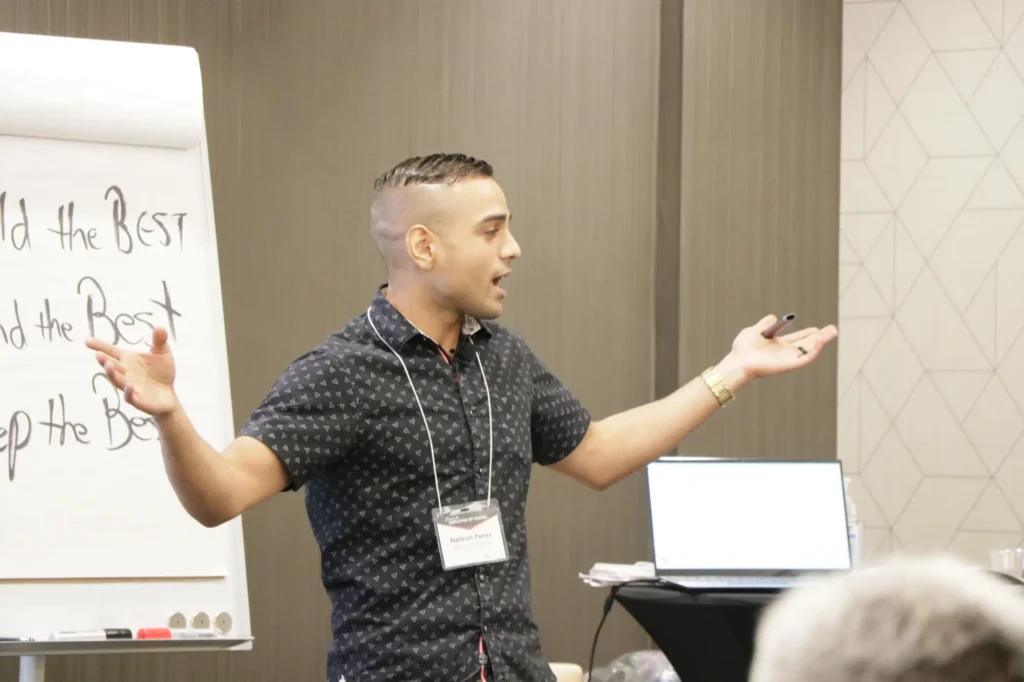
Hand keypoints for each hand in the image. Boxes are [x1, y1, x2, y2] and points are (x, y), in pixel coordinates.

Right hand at [84, 327, 179, 417]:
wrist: (168, 396)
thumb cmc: (162, 373)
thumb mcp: (163, 354)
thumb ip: (159, 341)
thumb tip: (160, 326)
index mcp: (128, 360)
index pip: (111, 351)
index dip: (99, 346)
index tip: (87, 341)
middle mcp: (125, 372)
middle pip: (112, 366)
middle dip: (105, 361)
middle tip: (98, 354)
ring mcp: (130, 387)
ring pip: (117, 380)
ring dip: (112, 374)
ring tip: (108, 365)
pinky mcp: (138, 400)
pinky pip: (130, 396)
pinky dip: (128, 392)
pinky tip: (129, 386)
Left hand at [718, 314, 837, 385]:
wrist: (739, 361)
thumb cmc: (743, 349)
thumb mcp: (754, 331)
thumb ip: (765, 324)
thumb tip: (774, 317)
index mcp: (777, 345)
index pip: (796, 339)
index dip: (807, 333)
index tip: (817, 328)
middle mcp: (784, 353)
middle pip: (806, 344)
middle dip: (820, 337)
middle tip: (833, 329)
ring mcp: (788, 359)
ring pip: (809, 350)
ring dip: (822, 342)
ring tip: (832, 332)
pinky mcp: (790, 365)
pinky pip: (806, 357)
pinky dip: (815, 349)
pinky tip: (821, 340)